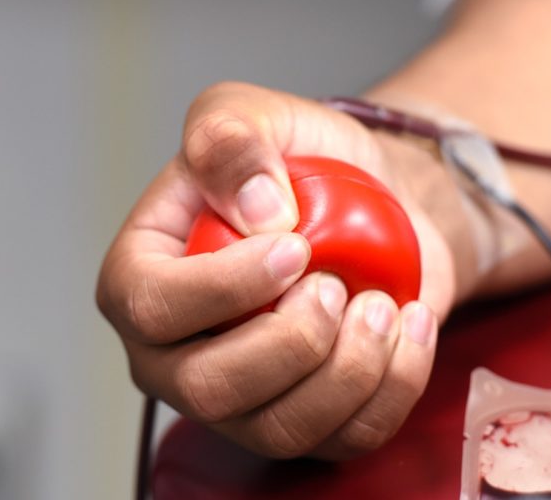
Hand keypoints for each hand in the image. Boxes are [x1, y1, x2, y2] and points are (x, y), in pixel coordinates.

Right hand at [97, 81, 461, 458]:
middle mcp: (175, 354)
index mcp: (139, 278)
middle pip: (208, 389)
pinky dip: (392, 387)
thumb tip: (256, 211)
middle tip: (337, 285)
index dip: (223, 287)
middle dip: (290, 341)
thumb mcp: (254, 112)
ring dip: (348, 369)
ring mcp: (241, 400)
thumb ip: (229, 136)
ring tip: (381, 304)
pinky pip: (344, 438)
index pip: (150, 308)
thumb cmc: (302, 162)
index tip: (295, 246)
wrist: (378, 201)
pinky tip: (410, 327)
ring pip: (279, 427)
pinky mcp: (307, 422)